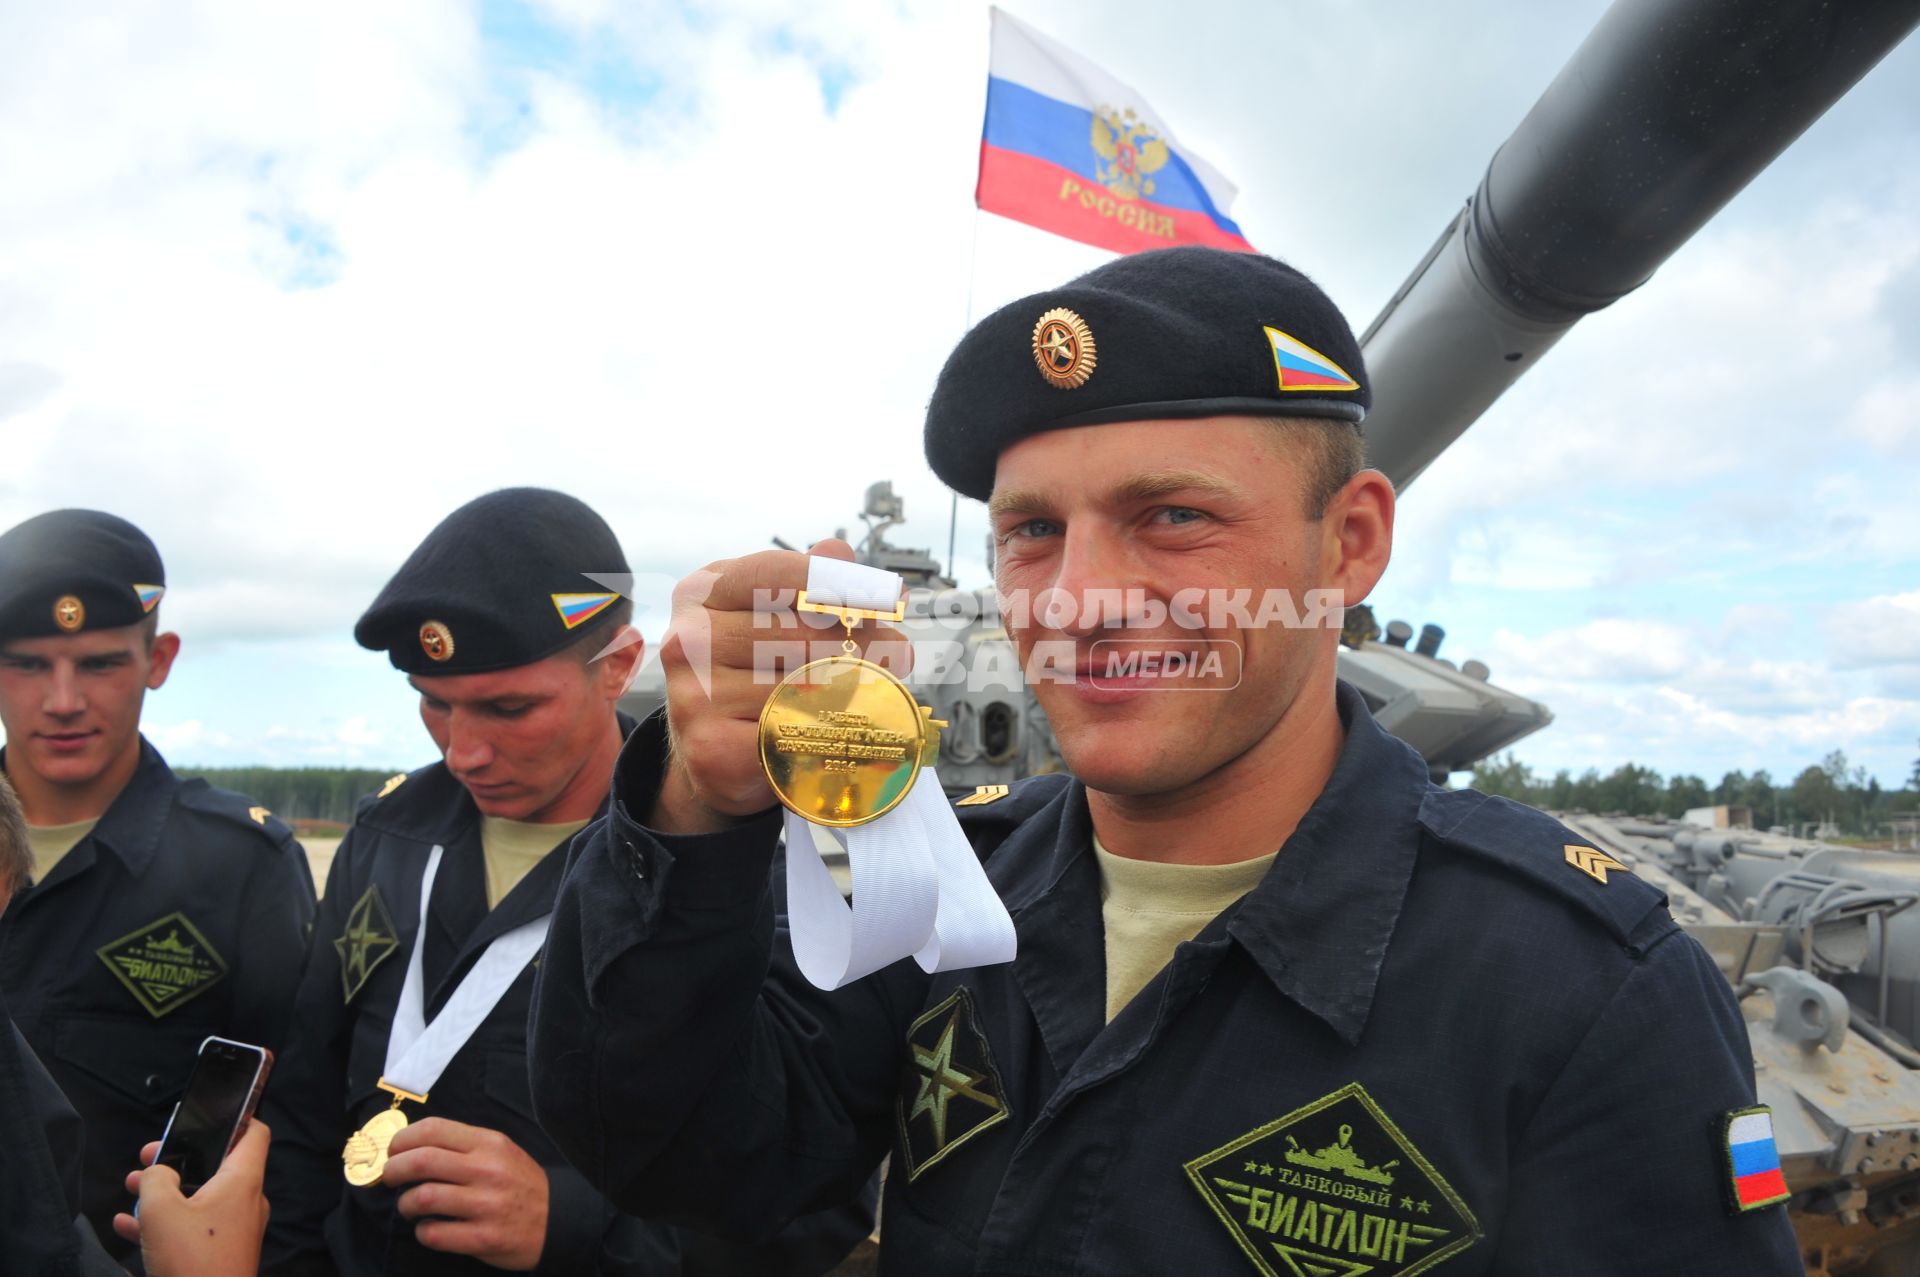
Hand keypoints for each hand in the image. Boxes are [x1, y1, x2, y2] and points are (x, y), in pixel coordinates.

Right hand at [111, 1121, 270, 1276]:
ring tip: (132, 1187)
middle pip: (217, 1165)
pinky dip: (165, 1222)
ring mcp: (235, 1229)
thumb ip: (155, 1179)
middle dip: (179, 1159)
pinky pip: (192, 1227)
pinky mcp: (220, 1252)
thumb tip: (158, 1170)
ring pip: (199, 1198)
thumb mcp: (161, 1210)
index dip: (235, 1117)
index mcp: (242, 1180)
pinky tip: (128, 1226)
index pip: (254, 1132)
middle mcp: (245, 1201)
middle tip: (148, 1157)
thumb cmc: (193, 1262)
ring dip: (166, 1191)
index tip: (206, 1114)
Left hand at [382, 1117, 548, 1270]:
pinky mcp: (484, 1238)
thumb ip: (464, 1146)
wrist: (559, 1220)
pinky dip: (422, 1231)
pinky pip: (435, 1234)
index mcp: (489, 1144)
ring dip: (405, 1204)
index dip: (402, 1139)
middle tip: (390, 1179)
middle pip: (420, 1162)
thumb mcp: (501, 1152)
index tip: (393, 1151)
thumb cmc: (520, 1184)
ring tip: (409, 1207)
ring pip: (423, 1198)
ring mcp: (486, 1205)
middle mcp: (487, 1170)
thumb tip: (414, 1146)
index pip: (433, 1129)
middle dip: (393, 1170)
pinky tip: (428, 1228)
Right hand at [653, 539, 910, 832]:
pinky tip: (843, 733)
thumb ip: (804, 584)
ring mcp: (694, 696)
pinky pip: (794, 735)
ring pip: (804, 687)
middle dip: (862, 641)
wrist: (710, 755)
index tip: (890, 596)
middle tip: (900, 651)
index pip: (777, 573)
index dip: (840, 583)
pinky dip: (828, 735)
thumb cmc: (750, 674)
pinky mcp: (711, 748)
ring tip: (880, 692)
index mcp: (701, 593)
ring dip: (855, 692)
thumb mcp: (768, 618)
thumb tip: (840, 554)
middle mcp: (688, 640)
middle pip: (800, 632)